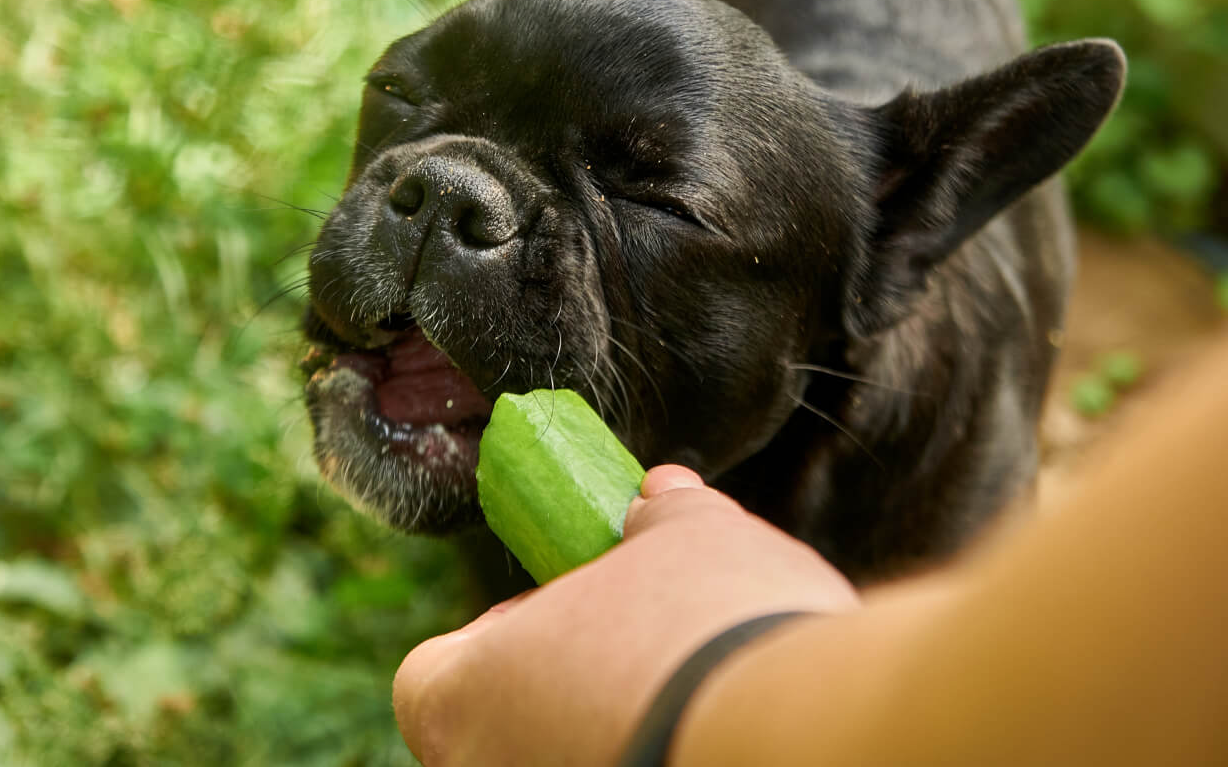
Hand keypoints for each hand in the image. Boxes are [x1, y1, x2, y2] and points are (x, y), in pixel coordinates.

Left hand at [393, 465, 860, 765]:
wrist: (797, 739)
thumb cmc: (712, 627)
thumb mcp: (690, 539)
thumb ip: (660, 518)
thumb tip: (661, 493)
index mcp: (462, 702)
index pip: (434, 674)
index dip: (498, 636)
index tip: (566, 610)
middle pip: (501, 729)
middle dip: (564, 688)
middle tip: (634, 650)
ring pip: (561, 760)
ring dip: (606, 729)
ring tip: (689, 695)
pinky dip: (650, 759)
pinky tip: (707, 738)